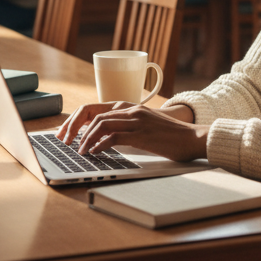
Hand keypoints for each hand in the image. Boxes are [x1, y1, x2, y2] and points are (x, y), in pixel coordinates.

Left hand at [57, 103, 205, 161]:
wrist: (194, 138)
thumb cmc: (170, 136)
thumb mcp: (145, 127)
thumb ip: (126, 128)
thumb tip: (103, 139)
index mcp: (130, 107)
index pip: (95, 109)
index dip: (77, 121)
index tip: (67, 134)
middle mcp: (132, 110)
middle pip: (94, 114)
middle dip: (75, 128)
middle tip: (66, 142)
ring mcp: (137, 121)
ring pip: (101, 124)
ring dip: (86, 139)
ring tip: (81, 151)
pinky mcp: (142, 134)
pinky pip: (114, 137)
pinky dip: (101, 145)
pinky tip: (96, 153)